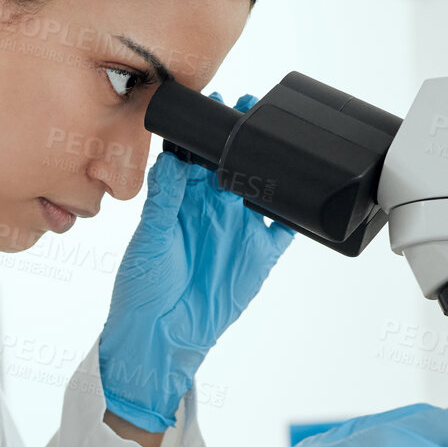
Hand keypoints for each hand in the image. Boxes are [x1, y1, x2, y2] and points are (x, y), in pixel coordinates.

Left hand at [98, 93, 294, 431]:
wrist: (159, 340)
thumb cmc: (142, 291)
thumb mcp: (150, 241)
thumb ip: (165, 201)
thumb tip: (173, 160)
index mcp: (180, 200)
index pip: (198, 156)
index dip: (210, 132)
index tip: (220, 106)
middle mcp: (211, 210)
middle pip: (233, 165)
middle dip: (245, 137)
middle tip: (256, 109)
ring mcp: (237, 230)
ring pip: (262, 189)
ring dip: (272, 167)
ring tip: (282, 140)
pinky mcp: (258, 255)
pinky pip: (284, 227)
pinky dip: (296, 212)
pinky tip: (305, 194)